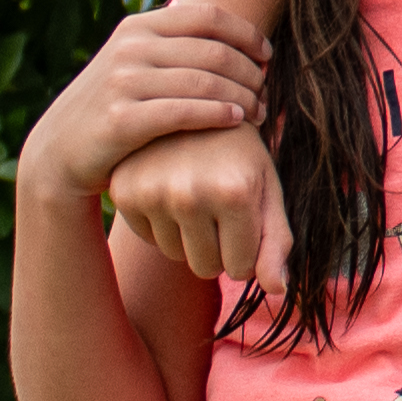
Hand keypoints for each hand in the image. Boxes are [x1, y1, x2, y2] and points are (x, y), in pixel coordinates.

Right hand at [22, 8, 266, 211]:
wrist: (59, 152)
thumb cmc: (113, 108)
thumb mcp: (135, 65)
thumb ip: (173, 48)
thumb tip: (236, 38)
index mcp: (138, 27)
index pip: (208, 16)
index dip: (246, 34)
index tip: (267, 56)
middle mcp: (130, 47)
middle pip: (213, 50)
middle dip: (249, 71)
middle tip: (267, 92)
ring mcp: (123, 81)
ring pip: (204, 82)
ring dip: (241, 96)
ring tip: (258, 112)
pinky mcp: (121, 119)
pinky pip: (184, 112)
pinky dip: (218, 114)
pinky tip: (237, 121)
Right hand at [101, 127, 289, 291]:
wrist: (189, 109)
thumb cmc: (239, 154)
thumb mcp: (267, 190)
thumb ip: (277, 242)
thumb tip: (277, 291)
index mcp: (235, 192)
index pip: (241, 268)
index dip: (246, 249)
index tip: (245, 216)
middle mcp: (190, 193)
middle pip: (206, 268)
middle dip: (218, 248)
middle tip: (219, 205)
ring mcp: (153, 192)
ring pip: (176, 255)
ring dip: (189, 237)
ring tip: (196, 193)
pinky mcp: (124, 192)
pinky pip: (149, 239)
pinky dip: (162, 224)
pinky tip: (170, 190)